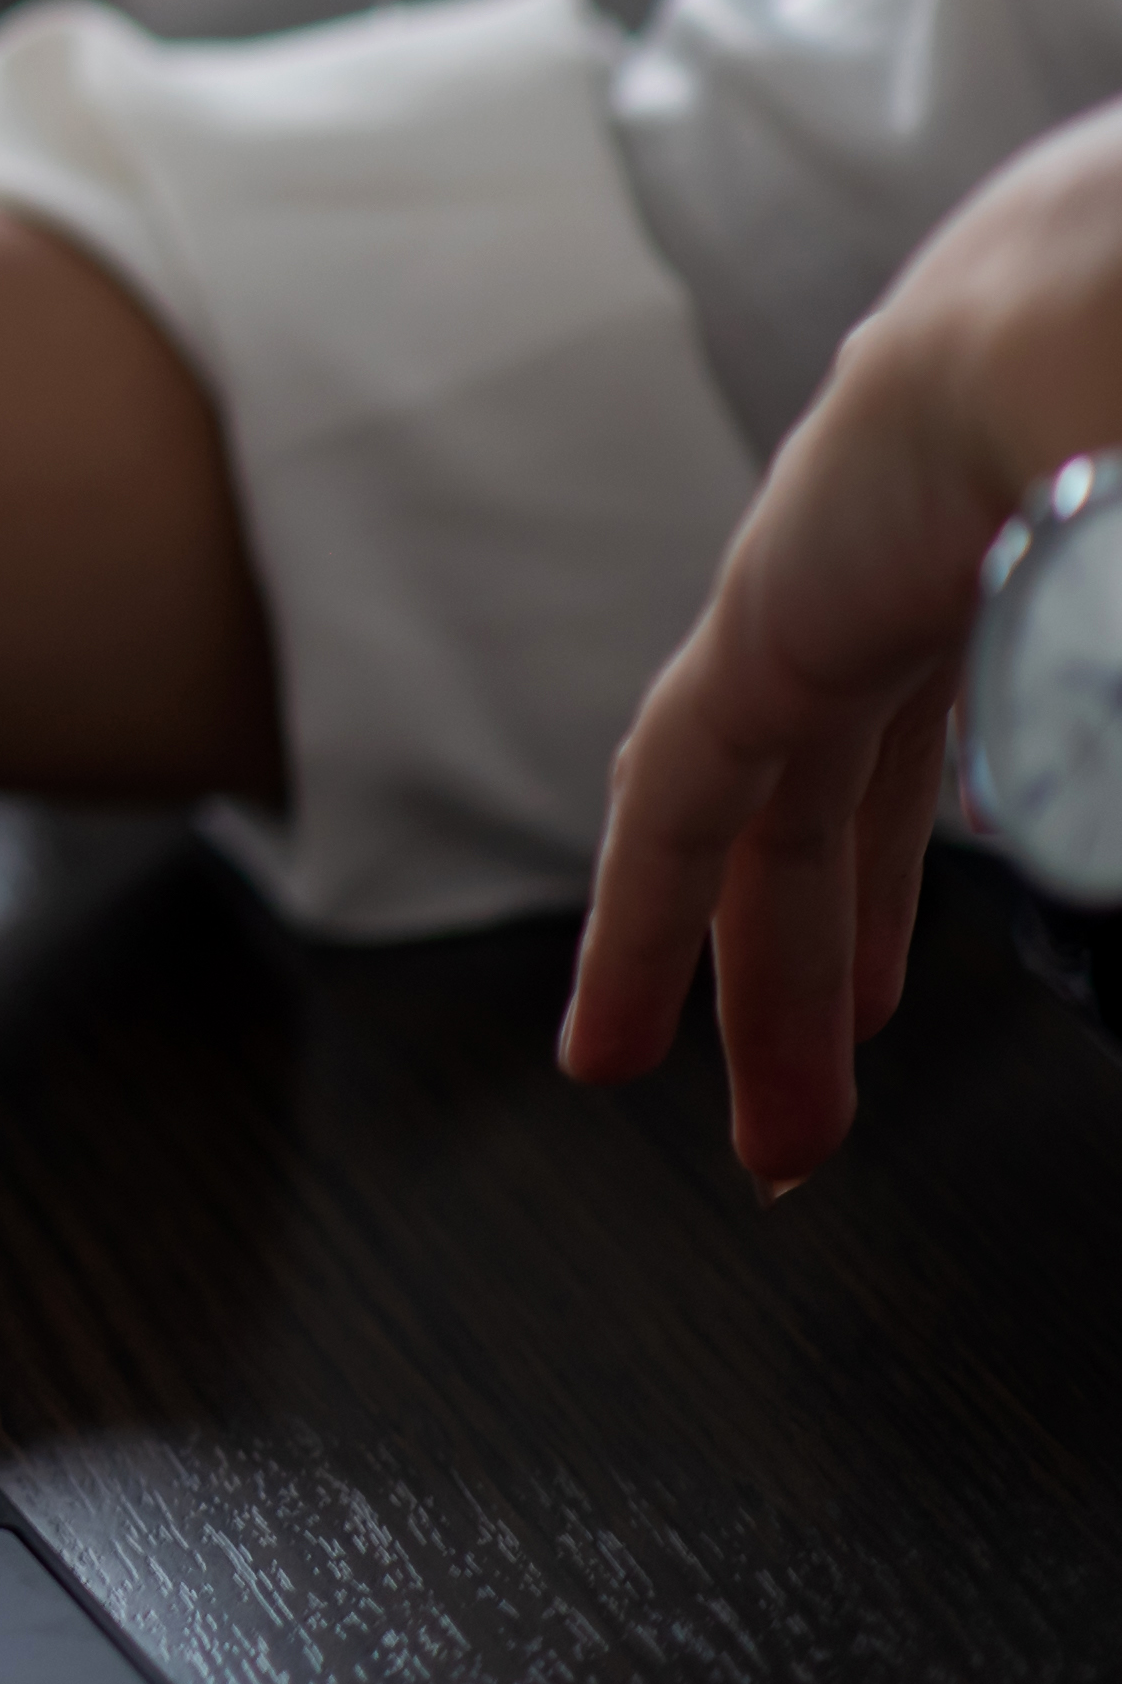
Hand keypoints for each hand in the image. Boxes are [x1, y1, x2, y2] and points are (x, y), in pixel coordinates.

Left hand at [563, 103, 1121, 1186]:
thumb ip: (1115, 734)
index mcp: (1029, 551)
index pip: (938, 741)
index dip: (910, 868)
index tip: (904, 979)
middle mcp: (911, 572)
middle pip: (842, 813)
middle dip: (826, 966)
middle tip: (820, 1106)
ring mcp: (828, 592)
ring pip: (760, 831)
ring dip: (752, 986)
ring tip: (761, 1132)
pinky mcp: (769, 622)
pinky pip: (677, 800)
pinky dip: (641, 923)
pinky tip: (611, 1034)